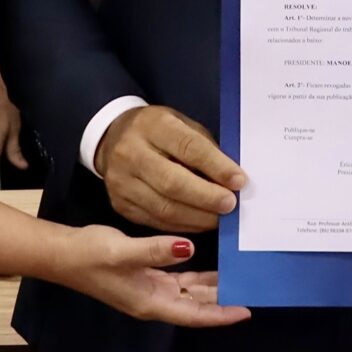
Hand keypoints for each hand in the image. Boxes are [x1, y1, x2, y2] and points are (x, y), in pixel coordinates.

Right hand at [55, 225, 250, 327]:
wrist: (63, 254)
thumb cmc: (90, 256)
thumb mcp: (123, 252)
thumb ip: (156, 251)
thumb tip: (189, 248)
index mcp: (151, 302)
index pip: (194, 314)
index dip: (221, 315)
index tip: (246, 310)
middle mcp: (153, 300)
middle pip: (196, 305)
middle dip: (223, 300)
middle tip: (252, 287)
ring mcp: (149, 290)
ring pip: (189, 292)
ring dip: (212, 287)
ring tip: (239, 276)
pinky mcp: (145, 277)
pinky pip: (178, 280)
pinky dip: (196, 275)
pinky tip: (210, 265)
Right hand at [94, 105, 244, 233]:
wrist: (112, 139)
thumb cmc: (158, 131)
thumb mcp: (182, 125)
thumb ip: (205, 148)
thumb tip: (233, 179)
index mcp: (153, 125)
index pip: (188, 147)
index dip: (216, 166)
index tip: (239, 181)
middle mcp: (131, 153)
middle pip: (172, 182)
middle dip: (206, 197)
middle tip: (231, 205)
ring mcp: (121, 182)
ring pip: (164, 208)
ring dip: (197, 217)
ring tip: (219, 218)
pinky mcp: (120, 205)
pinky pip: (156, 222)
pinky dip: (183, 226)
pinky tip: (199, 223)